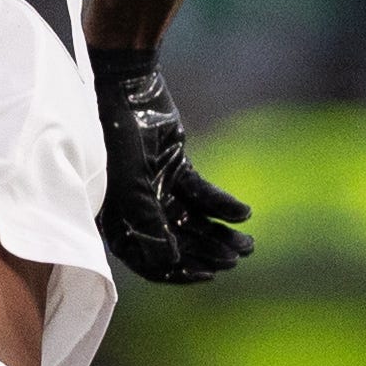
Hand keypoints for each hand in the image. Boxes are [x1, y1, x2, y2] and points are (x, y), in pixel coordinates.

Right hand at [91, 49, 253, 284]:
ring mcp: (158, 189)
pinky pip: (203, 195)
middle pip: (177, 243)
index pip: (148, 259)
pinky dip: (222, 205)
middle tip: (236, 256)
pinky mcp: (176, 169)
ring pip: (194, 222)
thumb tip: (169, 262)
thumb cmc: (118, 139)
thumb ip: (149, 224)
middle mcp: (139, 208)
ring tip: (247, 243)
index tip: (208, 274)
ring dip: (220, 233)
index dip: (177, 272)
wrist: (126, 90)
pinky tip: (243, 213)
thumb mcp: (131, 186)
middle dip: (207, 252)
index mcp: (119, 218)